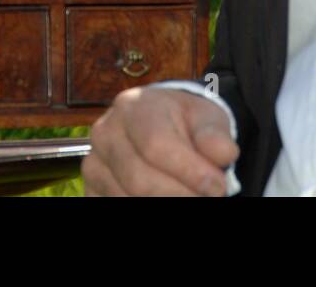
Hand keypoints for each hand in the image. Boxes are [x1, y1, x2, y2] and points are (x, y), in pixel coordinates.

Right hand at [82, 86, 239, 195]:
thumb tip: (224, 153)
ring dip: (164, 204)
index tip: (218, 186)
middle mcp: (106, 132)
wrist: (161, 124)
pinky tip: (167, 199)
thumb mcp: (206, 119)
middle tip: (208, 198)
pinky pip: (113, 205)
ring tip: (190, 197)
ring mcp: (94, 162)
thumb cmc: (186, 123)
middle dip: (180, 195)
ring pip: (127, 198)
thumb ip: (214, 136)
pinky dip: (143, 208)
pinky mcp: (91, 187)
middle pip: (139, 178)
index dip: (189, 171)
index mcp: (133, 107)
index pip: (156, 145)